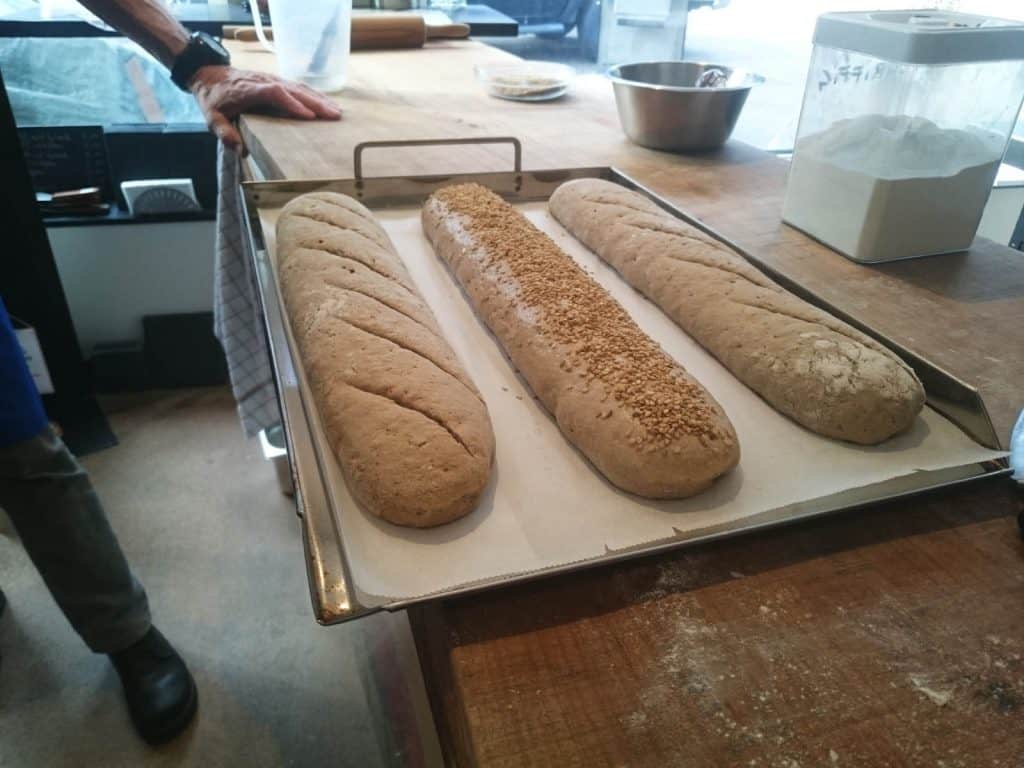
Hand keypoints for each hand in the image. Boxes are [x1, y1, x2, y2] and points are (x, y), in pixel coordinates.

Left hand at [189, 65, 340, 152]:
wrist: (208, 73)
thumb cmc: (213, 98)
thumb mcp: (211, 117)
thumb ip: (223, 132)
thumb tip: (238, 149)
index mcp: (248, 90)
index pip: (273, 93)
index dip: (291, 103)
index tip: (308, 116)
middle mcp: (264, 82)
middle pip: (293, 89)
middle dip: (315, 102)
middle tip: (334, 116)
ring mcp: (272, 79)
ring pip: (299, 87)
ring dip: (319, 99)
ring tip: (337, 112)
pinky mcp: (277, 81)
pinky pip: (298, 87)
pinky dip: (314, 96)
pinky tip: (327, 104)